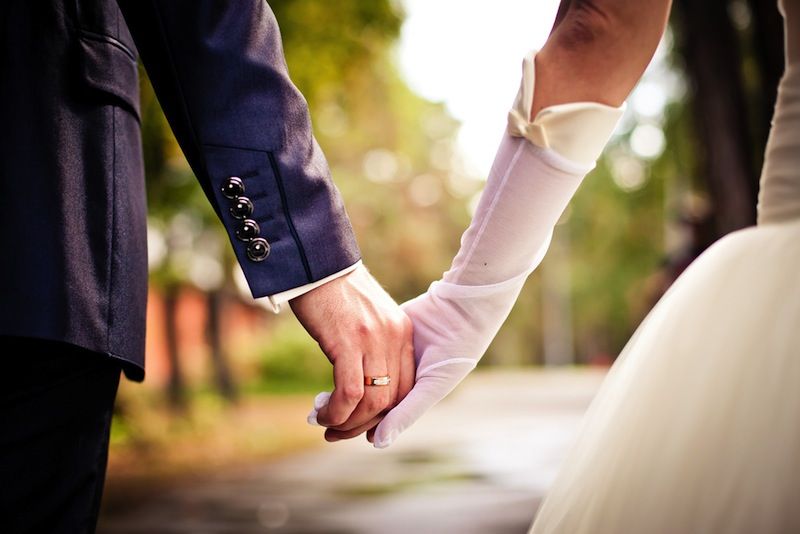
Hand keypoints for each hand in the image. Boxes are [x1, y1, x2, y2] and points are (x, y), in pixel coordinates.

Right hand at [291, 264, 414, 441]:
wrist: (315, 262)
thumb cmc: (333, 291)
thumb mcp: (365, 319)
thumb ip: (371, 346)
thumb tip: (360, 383)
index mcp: (401, 332)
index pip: (406, 386)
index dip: (385, 412)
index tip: (363, 423)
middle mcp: (394, 337)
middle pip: (391, 400)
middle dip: (364, 424)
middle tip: (339, 432)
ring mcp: (374, 340)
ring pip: (372, 402)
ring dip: (348, 423)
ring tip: (326, 426)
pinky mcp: (349, 342)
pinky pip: (350, 393)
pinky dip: (336, 411)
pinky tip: (321, 414)